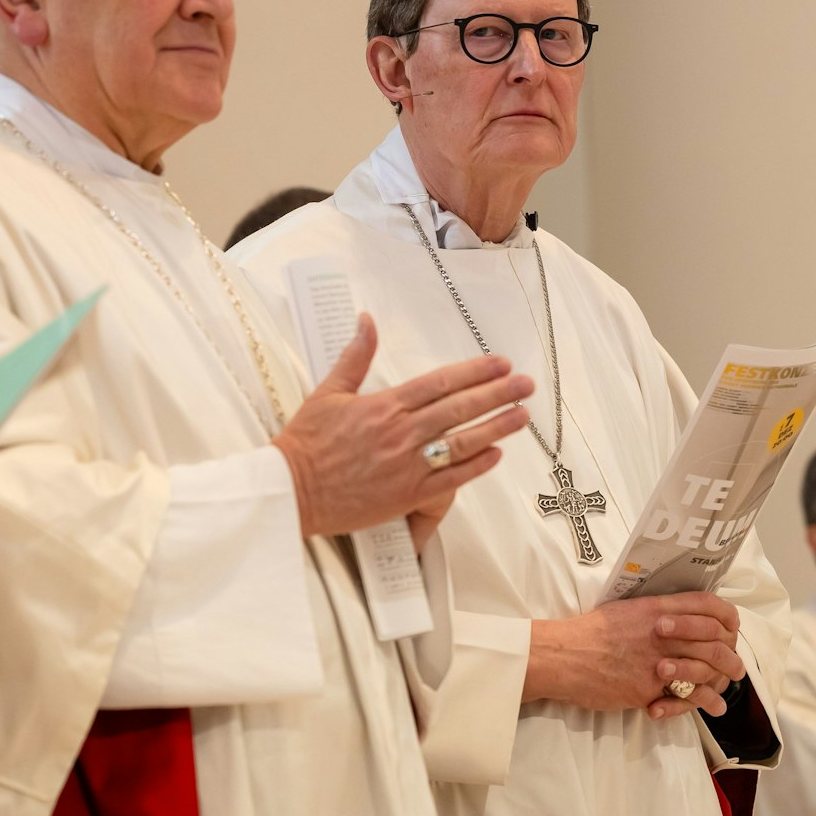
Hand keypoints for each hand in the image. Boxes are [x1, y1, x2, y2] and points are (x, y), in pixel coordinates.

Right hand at [273, 314, 534, 539]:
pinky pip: (450, 479)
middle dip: (497, 394)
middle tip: (526, 384)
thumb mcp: (328, 392)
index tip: (500, 364)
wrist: (290, 491)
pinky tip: (496, 454)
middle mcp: (401, 433)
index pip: (440, 382)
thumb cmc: (306, 442)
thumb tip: (366, 320)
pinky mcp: (406, 496)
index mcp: (384, 405)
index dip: (474, 372)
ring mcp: (407, 466)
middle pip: (459, 409)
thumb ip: (355, 356)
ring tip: (522, 416)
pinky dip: (475, 466)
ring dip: (496, 428)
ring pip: (462, 442)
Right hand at [525, 592, 746, 720]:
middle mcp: (663, 632)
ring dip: (723, 679)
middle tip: (737, 666)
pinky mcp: (650, 688)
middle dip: (731, 655)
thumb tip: (675, 616)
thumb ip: (654, 611)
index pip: (706, 605)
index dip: (725, 617)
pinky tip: (713, 706)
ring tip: (730, 685)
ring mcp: (658, 661)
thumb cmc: (590, 632)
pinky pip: (685, 694)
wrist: (563, 656)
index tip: (731, 628)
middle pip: (714, 640)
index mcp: (657, 607)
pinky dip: (703, 701)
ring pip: (706, 669)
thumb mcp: (625, 609)